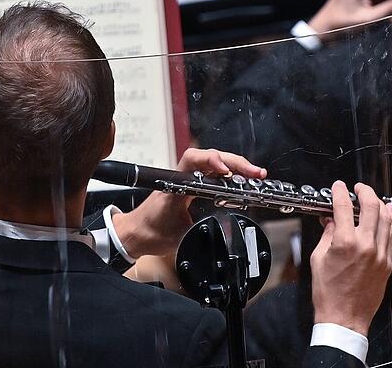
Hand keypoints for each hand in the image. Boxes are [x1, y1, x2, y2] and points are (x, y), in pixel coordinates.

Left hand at [112, 148, 266, 257]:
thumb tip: (219, 229)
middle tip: (256, 173)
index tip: (226, 172)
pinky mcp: (193, 186)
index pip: (193, 160)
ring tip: (255, 175)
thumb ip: (198, 228)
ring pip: (215, 164)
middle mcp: (182, 177)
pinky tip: (243, 180)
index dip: (212, 161)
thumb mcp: (177, 234)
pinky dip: (230, 175)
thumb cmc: (149, 231)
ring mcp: (188, 180)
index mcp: (175, 184)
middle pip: (212, 158)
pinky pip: (214, 174)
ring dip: (237, 167)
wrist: (135, 234)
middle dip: (236, 163)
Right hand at [310, 181, 391, 335]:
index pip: (344, 207)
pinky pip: (390, 236)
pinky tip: (383, 217)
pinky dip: (387, 222)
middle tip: (358, 188)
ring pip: (386, 218)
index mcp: (345, 243)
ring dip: (379, 204)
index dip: (340, 192)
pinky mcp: (387, 263)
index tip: (338, 187)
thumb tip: (330, 220)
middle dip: (364, 191)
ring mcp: (380, 254)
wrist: (344, 318)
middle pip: (371, 206)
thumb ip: (327, 235)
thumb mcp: (318, 259)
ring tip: (372, 199)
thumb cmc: (328, 293)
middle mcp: (365, 246)